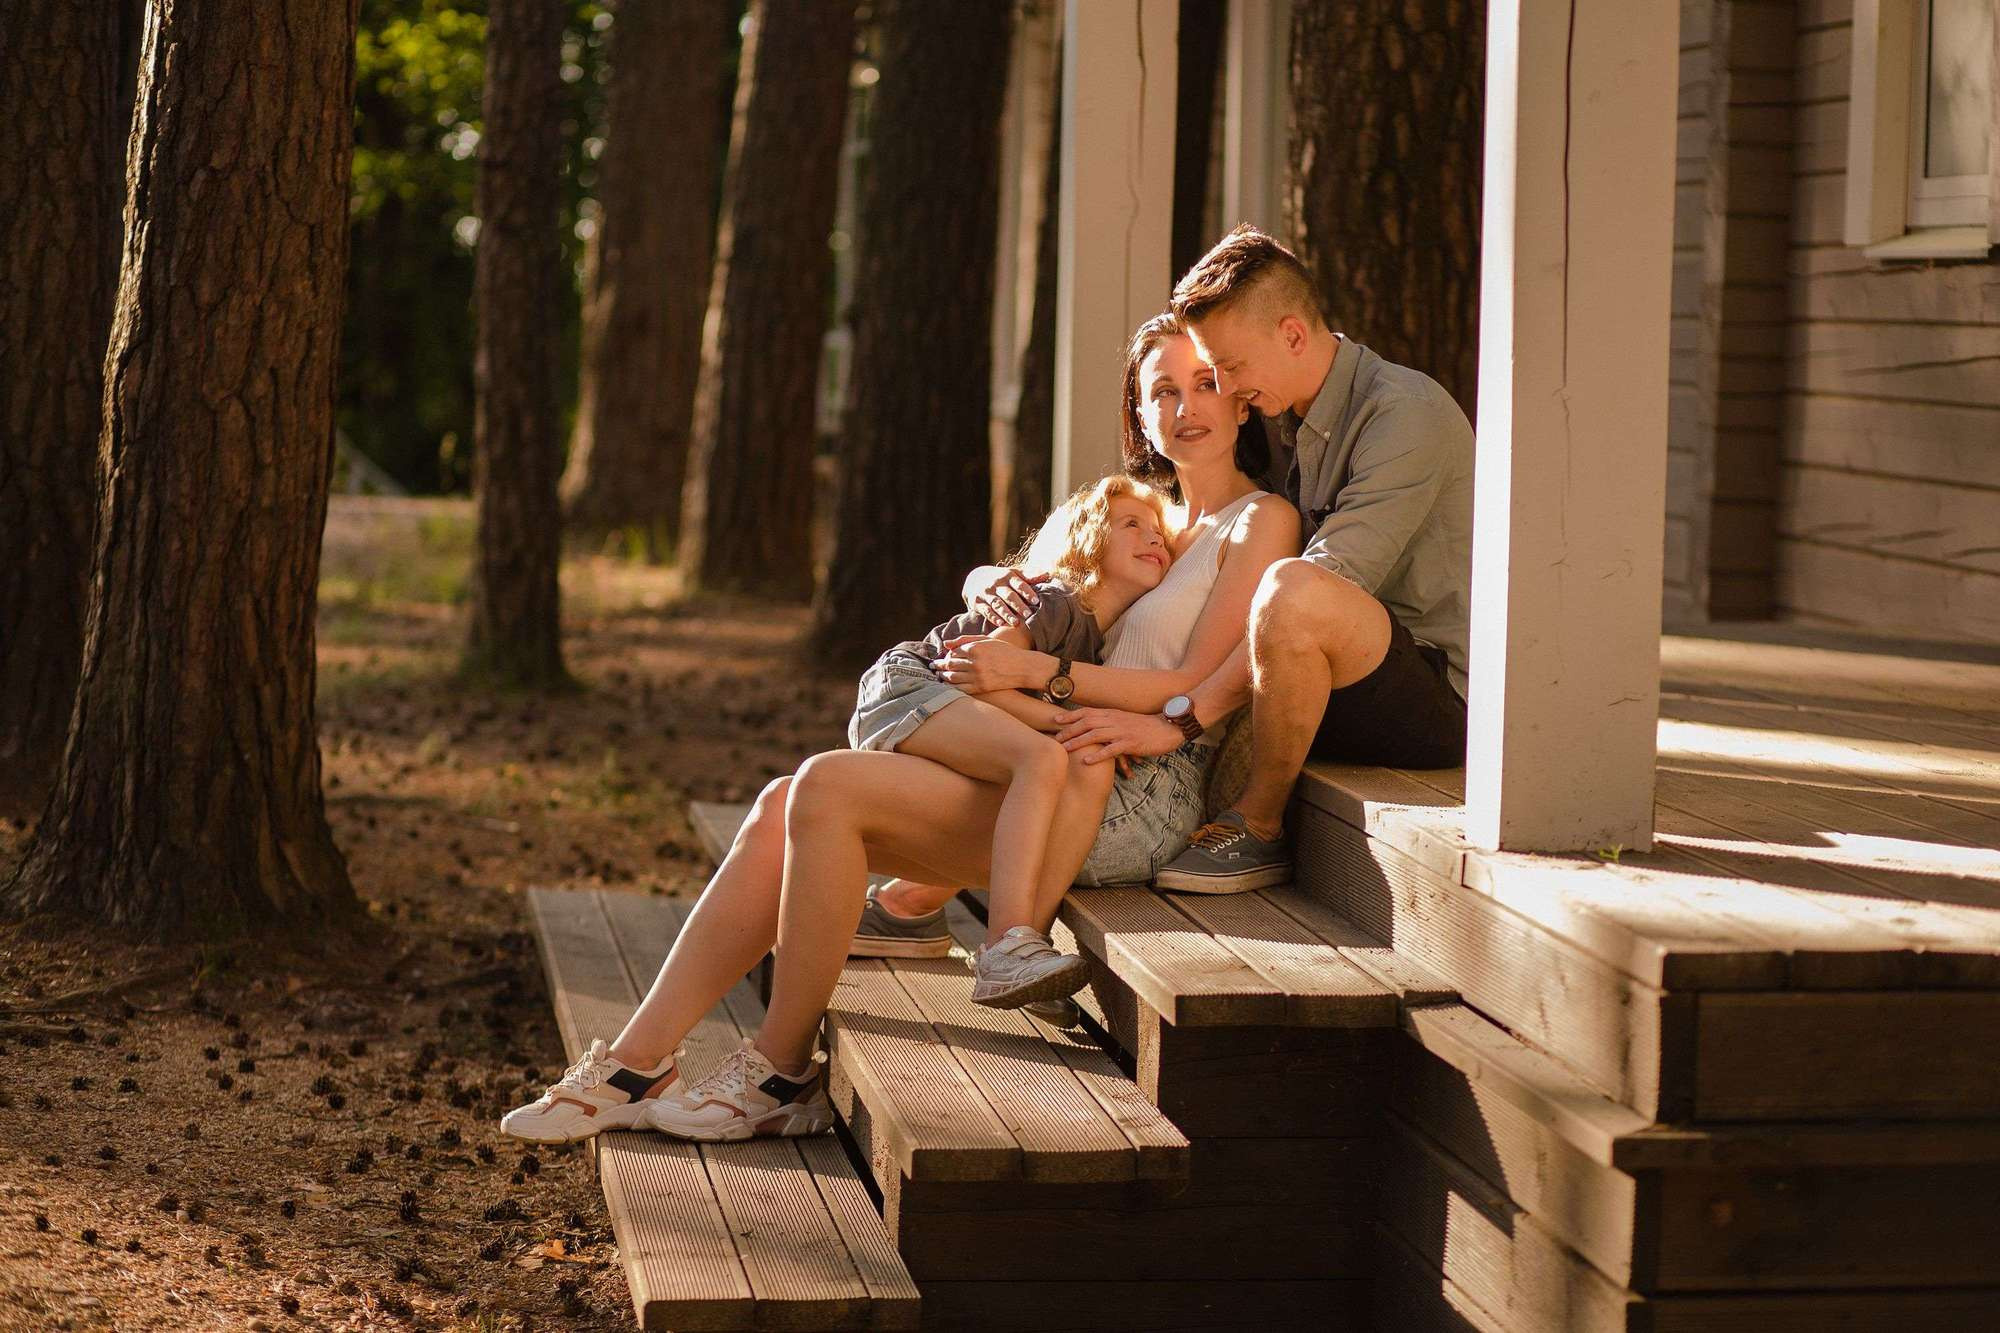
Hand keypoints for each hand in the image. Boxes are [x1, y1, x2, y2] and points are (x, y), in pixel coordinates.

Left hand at [934, 635, 1050, 693]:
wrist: (1023, 667)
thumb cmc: (1005, 651)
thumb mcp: (987, 640)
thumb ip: (965, 639)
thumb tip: (945, 644)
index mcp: (975, 648)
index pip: (953, 651)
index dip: (946, 655)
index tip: (942, 657)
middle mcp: (974, 662)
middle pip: (950, 664)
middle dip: (940, 665)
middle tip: (934, 666)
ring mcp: (977, 676)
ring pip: (952, 677)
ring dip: (943, 676)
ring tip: (939, 675)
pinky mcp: (981, 687)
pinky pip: (960, 688)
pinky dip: (952, 686)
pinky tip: (949, 685)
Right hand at [966, 567, 1041, 627]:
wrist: (975, 578)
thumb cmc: (1001, 578)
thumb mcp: (1014, 573)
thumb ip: (1030, 575)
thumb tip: (1048, 574)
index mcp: (1008, 576)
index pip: (1019, 583)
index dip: (1027, 592)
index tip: (1036, 601)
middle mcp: (996, 584)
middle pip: (1009, 595)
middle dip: (1018, 605)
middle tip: (1028, 615)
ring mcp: (986, 593)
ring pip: (997, 604)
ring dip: (1006, 614)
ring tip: (1016, 623)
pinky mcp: (977, 602)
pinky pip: (986, 611)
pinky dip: (993, 617)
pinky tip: (1001, 623)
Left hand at [1053, 707, 1182, 765]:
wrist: (1168, 727)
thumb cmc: (1146, 726)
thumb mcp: (1125, 720)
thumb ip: (1111, 721)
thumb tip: (1096, 726)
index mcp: (1113, 713)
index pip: (1087, 712)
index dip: (1070, 716)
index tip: (1055, 720)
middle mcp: (1115, 720)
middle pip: (1087, 722)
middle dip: (1069, 730)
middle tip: (1055, 738)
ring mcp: (1122, 731)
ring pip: (1095, 734)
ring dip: (1078, 741)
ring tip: (1065, 748)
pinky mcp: (1131, 743)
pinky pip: (1111, 749)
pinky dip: (1097, 755)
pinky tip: (1087, 761)